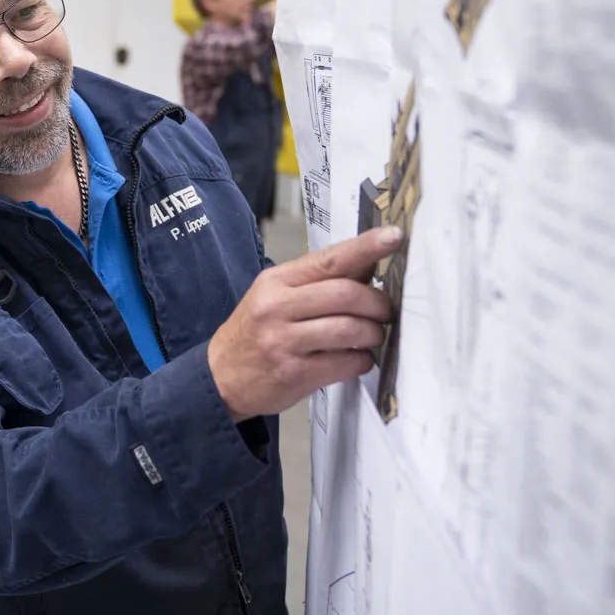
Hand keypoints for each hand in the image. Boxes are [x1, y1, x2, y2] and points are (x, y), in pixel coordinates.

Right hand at [206, 226, 400, 419]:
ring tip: (373, 336)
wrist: (220, 378)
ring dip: (374, 333)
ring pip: (350, 329)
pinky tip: (358, 358)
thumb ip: (317, 281)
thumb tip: (368, 262)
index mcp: (276, 281)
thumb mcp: (274, 296)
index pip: (329, 259)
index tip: (394, 236)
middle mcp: (277, 308)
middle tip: (386, 311)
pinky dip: (363, 360)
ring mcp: (284, 342)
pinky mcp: (294, 374)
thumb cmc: (253, 333)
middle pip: (346, 294)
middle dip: (378, 303)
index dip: (366, 247)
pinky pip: (346, 363)